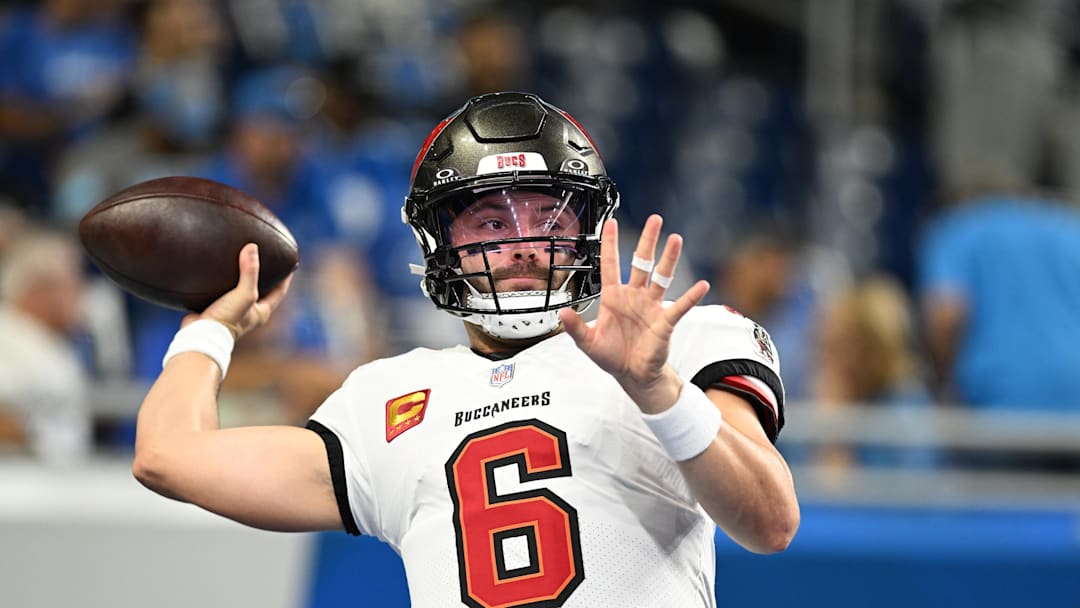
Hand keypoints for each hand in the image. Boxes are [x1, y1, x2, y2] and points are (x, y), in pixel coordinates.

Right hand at [185, 243, 293, 337]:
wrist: (200, 335)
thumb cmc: (227, 318)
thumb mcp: (244, 294)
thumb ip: (250, 272)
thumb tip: (252, 247)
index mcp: (261, 312)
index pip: (280, 292)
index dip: (286, 278)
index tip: (289, 263)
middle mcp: (249, 313)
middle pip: (262, 291)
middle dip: (265, 277)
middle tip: (265, 258)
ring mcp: (232, 312)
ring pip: (241, 291)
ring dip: (242, 278)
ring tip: (241, 260)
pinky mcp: (216, 309)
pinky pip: (222, 292)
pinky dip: (223, 281)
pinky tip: (218, 270)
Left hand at [559, 215, 709, 411]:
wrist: (632, 374)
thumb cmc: (612, 356)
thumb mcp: (588, 343)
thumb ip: (575, 327)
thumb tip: (562, 313)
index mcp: (613, 297)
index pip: (611, 264)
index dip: (610, 243)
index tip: (611, 222)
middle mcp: (634, 296)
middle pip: (642, 262)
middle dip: (647, 240)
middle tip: (655, 220)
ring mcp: (651, 306)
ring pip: (661, 277)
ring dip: (669, 259)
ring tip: (675, 239)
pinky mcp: (664, 320)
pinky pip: (680, 305)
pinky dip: (691, 296)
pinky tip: (701, 285)